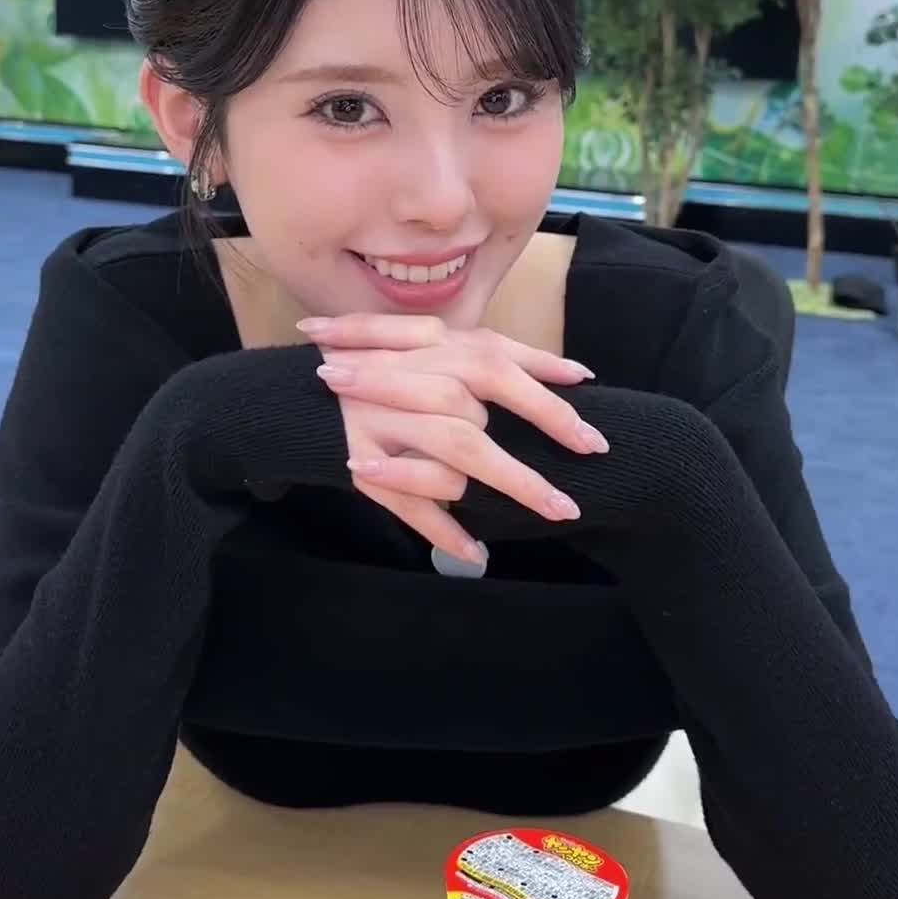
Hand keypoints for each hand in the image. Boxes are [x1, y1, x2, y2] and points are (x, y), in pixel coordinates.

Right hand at [298, 312, 607, 565]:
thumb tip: (581, 375)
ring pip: (446, 468)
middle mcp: (406, 384)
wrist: (305, 391)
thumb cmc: (394, 367)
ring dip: (495, 490)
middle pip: (472, 431)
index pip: (500, 372)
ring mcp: (379, 427)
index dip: (548, 408)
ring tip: (548, 510)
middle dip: (523, 472)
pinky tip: (475, 553)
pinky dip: (445, 533)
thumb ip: (515, 357)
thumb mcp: (450, 346)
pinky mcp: (362, 466)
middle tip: (572, 501)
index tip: (593, 443)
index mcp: (436, 350)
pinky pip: (410, 506)